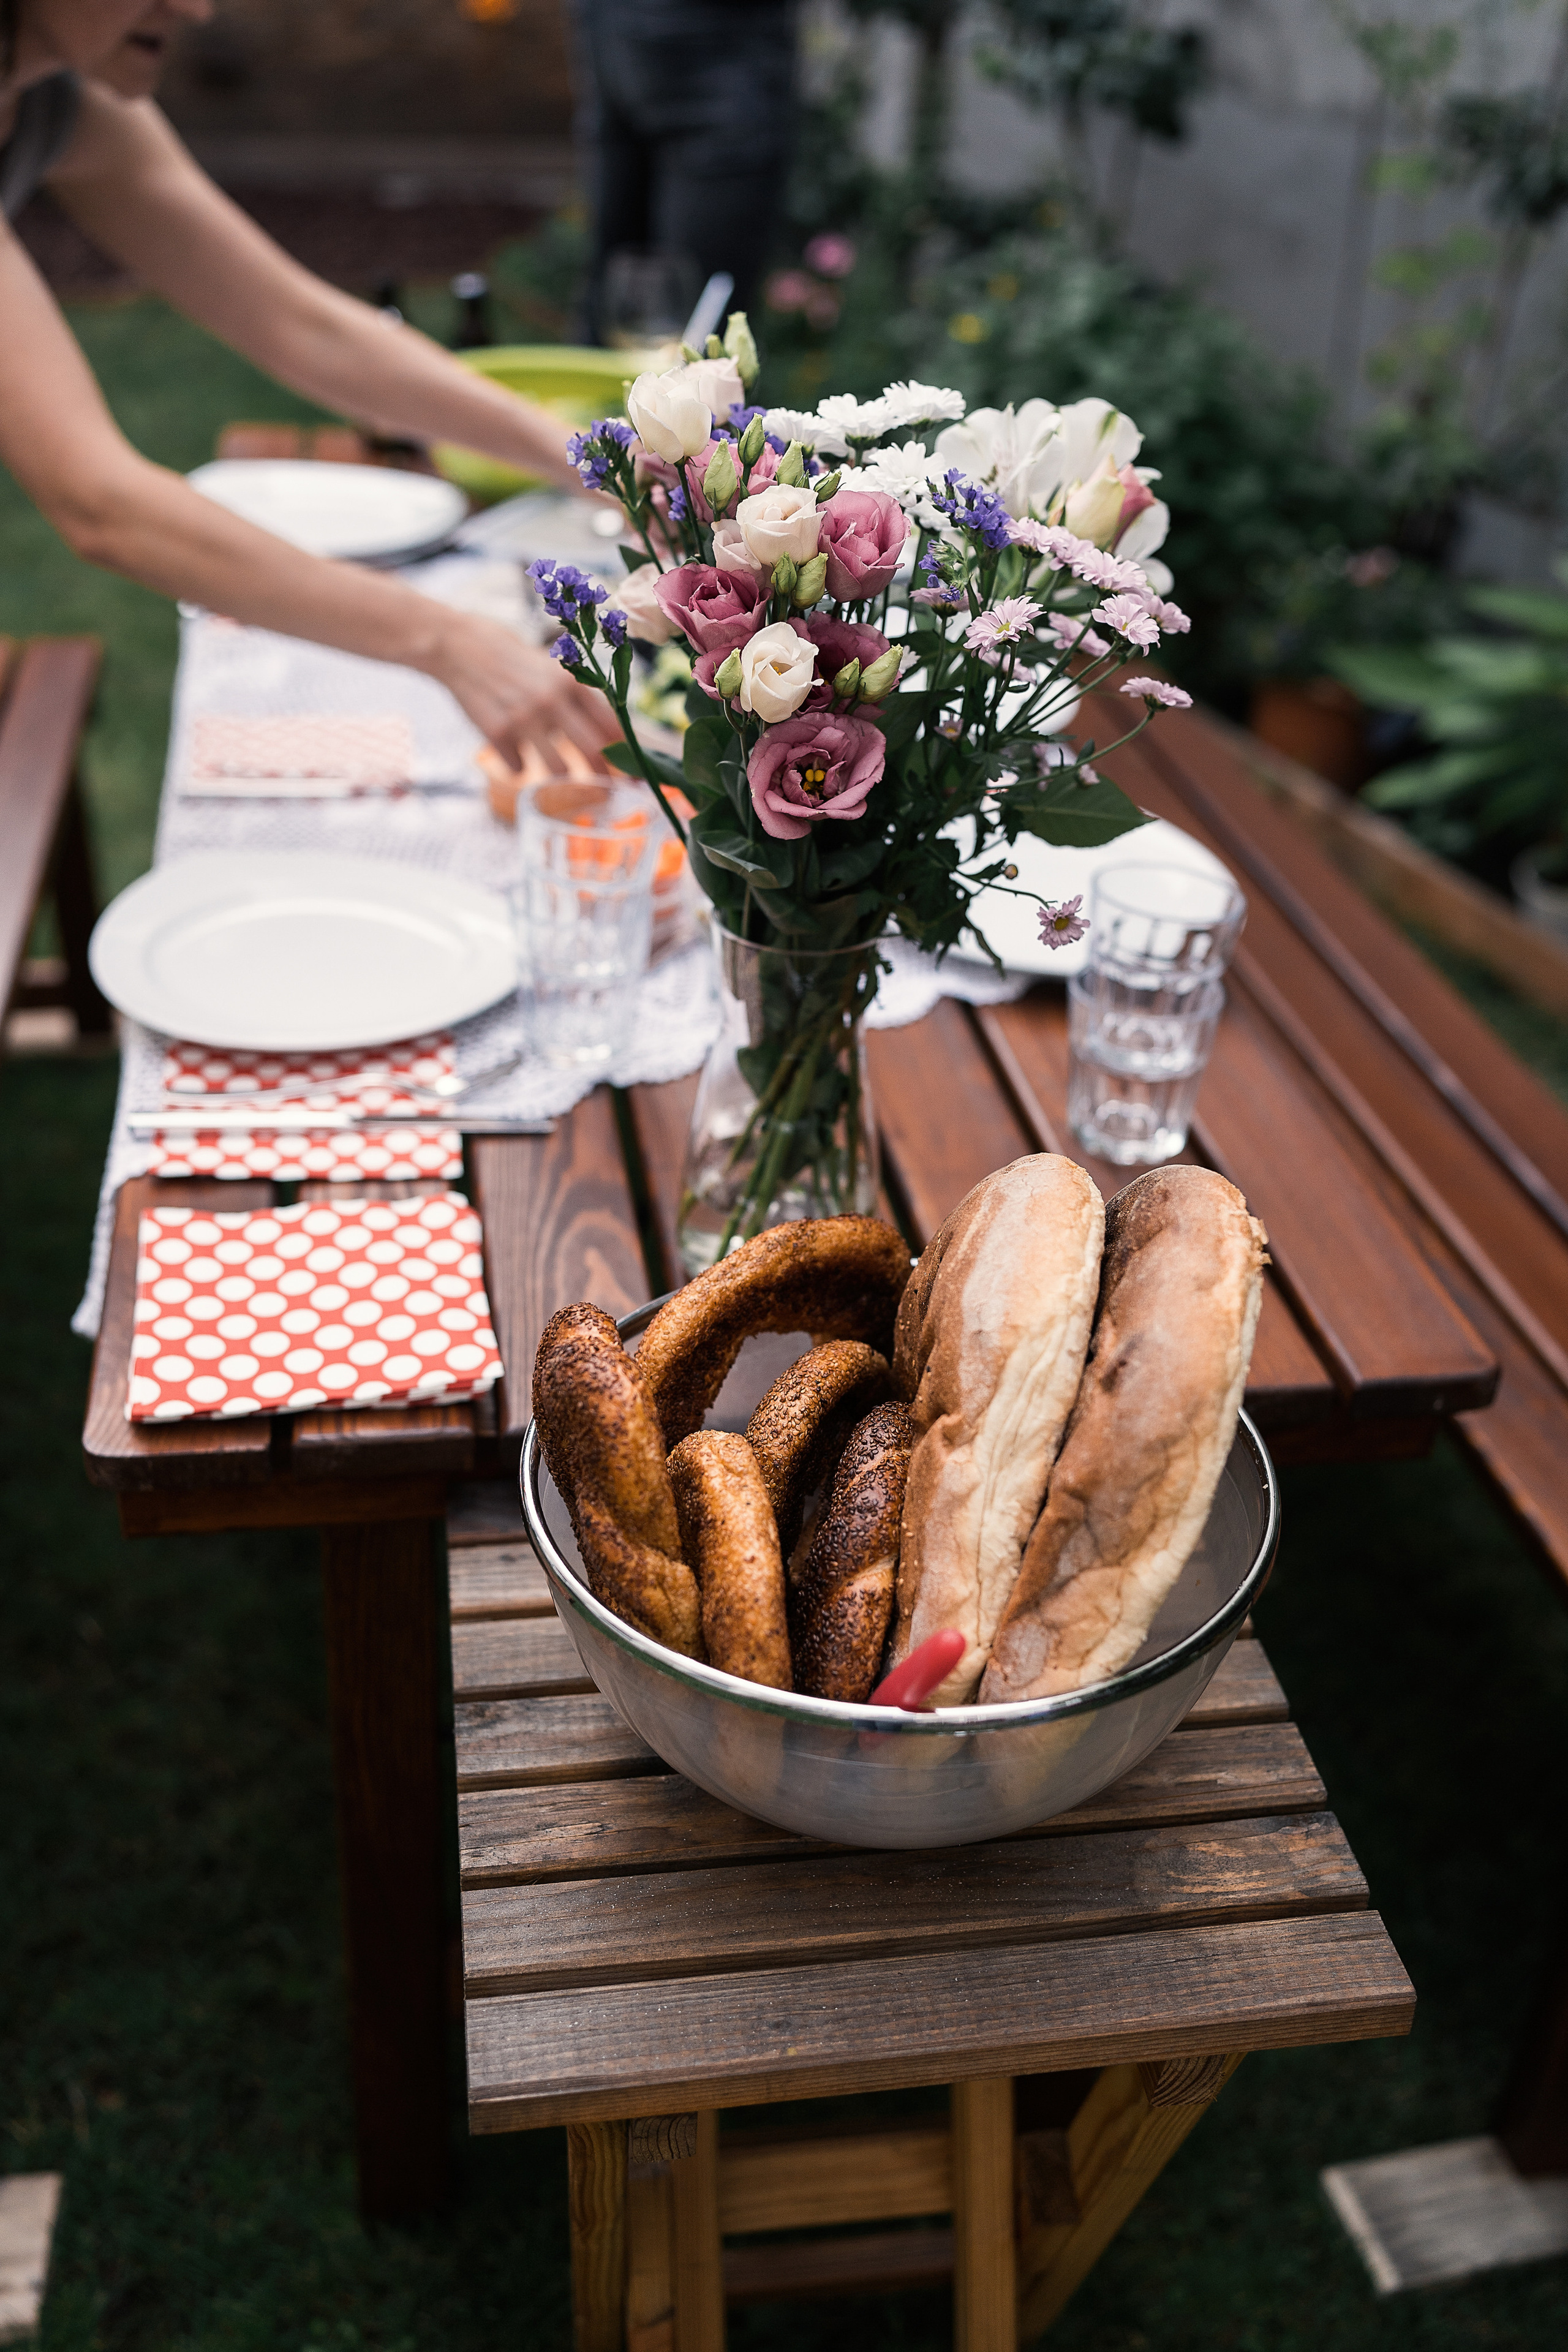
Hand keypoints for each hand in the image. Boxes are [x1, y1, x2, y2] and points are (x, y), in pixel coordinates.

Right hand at [429, 609, 620, 770]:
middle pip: (593, 753)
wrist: (458, 647)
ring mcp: (524, 718)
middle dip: (603, 777)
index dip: (626, 754)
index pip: (611, 726)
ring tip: (558, 773)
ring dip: (561, 777)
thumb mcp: (552, 669)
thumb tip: (613, 735)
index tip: (633, 774)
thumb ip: (580, 698)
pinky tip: (513, 751)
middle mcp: (552, 700)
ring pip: (558, 770)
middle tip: (605, 790)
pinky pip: (519, 769)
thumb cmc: (510, 659)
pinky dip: (519, 766)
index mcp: (571, 681)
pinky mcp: (497, 733)